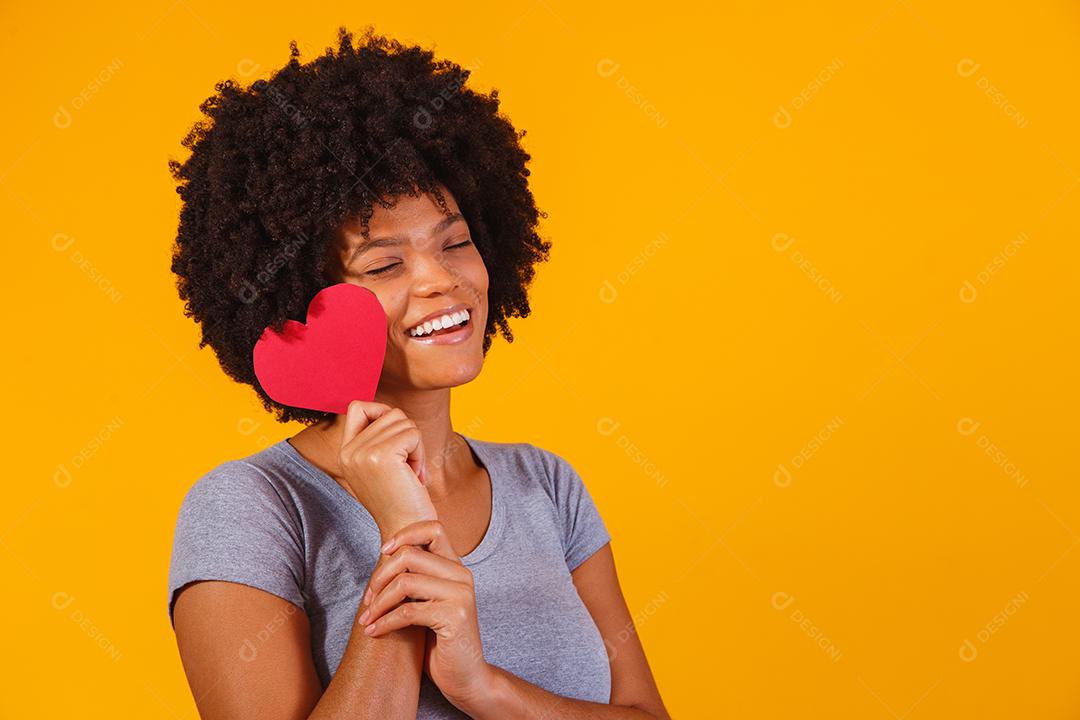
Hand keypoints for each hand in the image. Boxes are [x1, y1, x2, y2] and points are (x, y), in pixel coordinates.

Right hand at [338, 400, 436, 533]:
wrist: (407, 532)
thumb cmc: (400, 500)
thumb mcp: (378, 467)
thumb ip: (376, 439)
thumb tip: (390, 411)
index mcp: (344, 453)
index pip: (358, 406)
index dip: (382, 412)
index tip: (396, 438)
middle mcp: (349, 451)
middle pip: (389, 413)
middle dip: (407, 436)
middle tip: (408, 467)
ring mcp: (363, 452)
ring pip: (403, 421)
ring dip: (416, 446)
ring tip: (411, 473)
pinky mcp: (383, 455)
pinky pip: (413, 433)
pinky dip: (421, 452)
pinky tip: (415, 476)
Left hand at [358, 520, 493, 711]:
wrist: (466, 677)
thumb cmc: (440, 640)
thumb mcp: (428, 602)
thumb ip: (417, 579)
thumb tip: (384, 558)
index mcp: (456, 567)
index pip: (433, 528)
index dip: (404, 534)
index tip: (382, 553)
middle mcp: (462, 575)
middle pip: (410, 555)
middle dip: (380, 576)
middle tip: (368, 599)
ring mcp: (461, 595)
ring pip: (405, 582)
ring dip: (379, 603)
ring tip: (367, 618)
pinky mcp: (455, 617)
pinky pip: (408, 612)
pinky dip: (384, 622)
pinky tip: (374, 632)